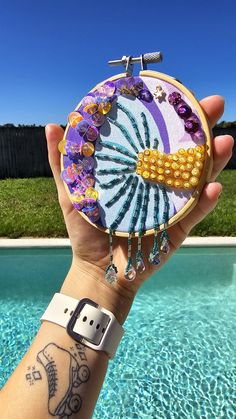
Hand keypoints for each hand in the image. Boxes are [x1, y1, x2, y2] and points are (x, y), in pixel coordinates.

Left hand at [45, 96, 232, 300]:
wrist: (97, 269)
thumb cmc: (86, 229)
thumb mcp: (71, 192)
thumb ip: (62, 162)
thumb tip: (52, 125)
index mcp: (137, 171)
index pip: (157, 137)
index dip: (170, 116)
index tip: (179, 92)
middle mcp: (158, 183)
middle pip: (184, 152)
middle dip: (203, 128)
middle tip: (215, 105)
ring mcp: (171, 205)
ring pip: (197, 179)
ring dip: (214, 160)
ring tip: (224, 141)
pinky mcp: (177, 229)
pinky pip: (195, 213)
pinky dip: (206, 201)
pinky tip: (213, 186)